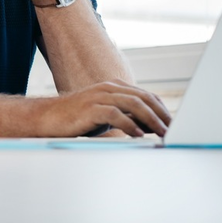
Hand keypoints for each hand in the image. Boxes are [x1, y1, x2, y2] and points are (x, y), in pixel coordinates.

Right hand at [35, 80, 171, 137]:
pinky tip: (138, 135)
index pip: (146, 95)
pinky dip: (129, 124)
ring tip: (162, 133)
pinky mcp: (90, 108)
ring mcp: (98, 97)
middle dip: (161, 114)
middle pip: (143, 98)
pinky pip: (114, 114)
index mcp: (113, 87)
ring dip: (151, 119)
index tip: (174, 124)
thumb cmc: (78, 119)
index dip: (162, 109)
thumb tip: (152, 125)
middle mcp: (108, 88)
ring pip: (132, 104)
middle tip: (173, 130)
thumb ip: (127, 116)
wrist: (48, 118)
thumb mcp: (106, 116)